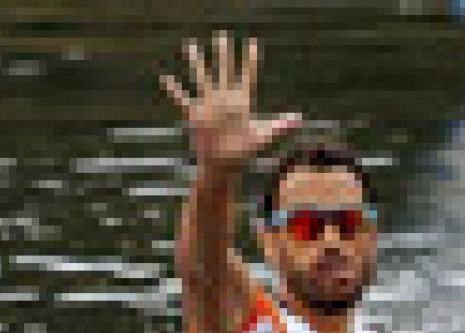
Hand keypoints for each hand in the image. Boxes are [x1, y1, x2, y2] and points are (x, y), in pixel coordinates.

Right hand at [161, 33, 301, 170]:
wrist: (222, 165)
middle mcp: (225, 98)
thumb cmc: (244, 152)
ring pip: (202, 77)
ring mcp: (209, 104)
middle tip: (221, 35)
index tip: (252, 43)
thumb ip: (279, 126)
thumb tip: (298, 120)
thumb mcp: (263, 137)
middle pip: (224, 69)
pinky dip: (173, 90)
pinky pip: (182, 98)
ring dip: (196, 61)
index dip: (250, 59)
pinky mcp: (195, 114)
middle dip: (223, 52)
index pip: (247, 74)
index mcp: (242, 100)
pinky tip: (166, 79)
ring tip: (191, 46)